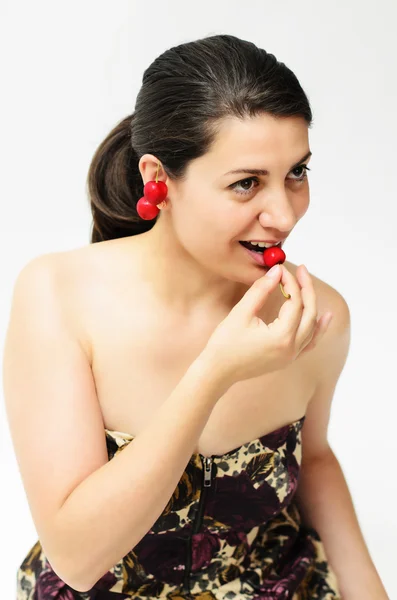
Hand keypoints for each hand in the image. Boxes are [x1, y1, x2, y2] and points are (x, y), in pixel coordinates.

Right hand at [201, 264, 332, 386]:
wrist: (217, 372)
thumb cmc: (225, 344)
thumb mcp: (241, 313)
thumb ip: (261, 290)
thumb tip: (276, 271)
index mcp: (281, 336)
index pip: (295, 302)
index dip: (291, 282)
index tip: (281, 268)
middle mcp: (291, 348)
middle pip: (309, 312)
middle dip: (306, 289)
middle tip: (302, 270)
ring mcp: (291, 356)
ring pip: (312, 327)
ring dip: (312, 305)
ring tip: (309, 285)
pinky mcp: (287, 359)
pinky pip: (309, 342)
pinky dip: (317, 328)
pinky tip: (325, 318)